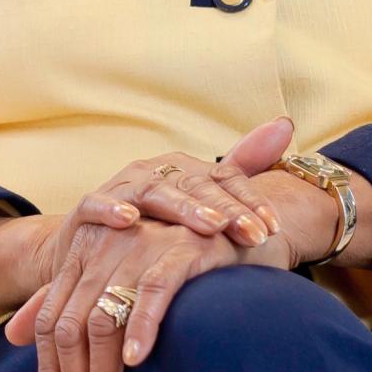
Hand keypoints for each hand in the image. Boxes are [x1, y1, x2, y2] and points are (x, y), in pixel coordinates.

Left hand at [0, 120, 301, 371]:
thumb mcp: (110, 276)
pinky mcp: (179, 249)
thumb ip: (64, 303)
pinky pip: (154, 290)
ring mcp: (138, 249)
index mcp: (81, 258)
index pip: (53, 325)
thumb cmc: (166, 257)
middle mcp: (102, 251)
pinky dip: (142, 327)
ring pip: (104, 319)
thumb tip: (12, 337)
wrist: (229, 221)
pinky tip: (137, 362)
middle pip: (73, 329)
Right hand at [69, 117, 298, 250]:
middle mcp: (154, 172)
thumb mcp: (200, 201)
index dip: (250, 201)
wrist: (93, 248)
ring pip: (153, 193)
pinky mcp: (86, 209)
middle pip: (195, 185)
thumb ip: (241, 166)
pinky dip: (111, 210)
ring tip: (209, 224)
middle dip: (227, 211)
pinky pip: (96, 205)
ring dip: (182, 208)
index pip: (225, 176)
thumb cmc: (156, 227)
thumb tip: (285, 124)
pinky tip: (129, 220)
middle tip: (253, 235)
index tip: (273, 228)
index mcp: (184, 170)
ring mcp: (120, 188)